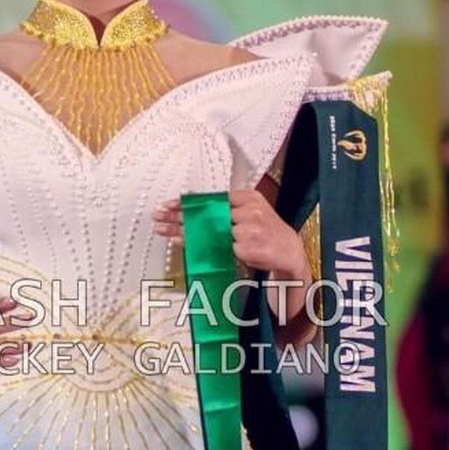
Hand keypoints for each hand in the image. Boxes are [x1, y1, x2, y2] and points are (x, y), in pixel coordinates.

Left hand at [153, 189, 307, 278]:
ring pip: (210, 231)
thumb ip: (227, 211)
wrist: (290, 252)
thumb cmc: (266, 233)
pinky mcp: (248, 247)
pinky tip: (183, 244)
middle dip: (179, 216)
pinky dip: (199, 246)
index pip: (212, 198)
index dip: (188, 202)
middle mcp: (248, 210)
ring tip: (164, 231)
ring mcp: (249, 229)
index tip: (168, 204)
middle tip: (158, 216)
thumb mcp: (250, 213)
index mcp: (248, 197)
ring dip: (184, 232)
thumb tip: (194, 212)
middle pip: (207, 213)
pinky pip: (218, 247)